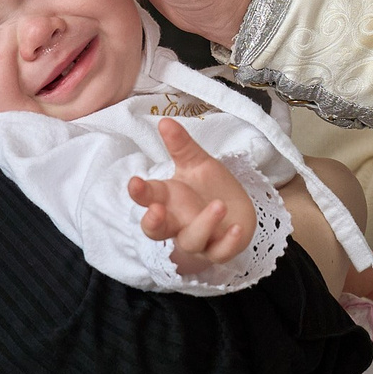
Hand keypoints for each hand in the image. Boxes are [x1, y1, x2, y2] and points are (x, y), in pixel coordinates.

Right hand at [128, 120, 254, 274]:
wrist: (238, 211)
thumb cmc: (209, 189)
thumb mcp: (197, 164)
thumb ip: (181, 146)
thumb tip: (165, 121)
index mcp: (168, 200)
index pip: (148, 198)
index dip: (140, 193)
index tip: (135, 182)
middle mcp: (178, 223)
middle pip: (156, 230)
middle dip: (152, 222)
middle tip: (156, 209)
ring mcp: (198, 239)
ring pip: (191, 241)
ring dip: (202, 224)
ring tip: (218, 205)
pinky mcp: (220, 250)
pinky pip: (220, 253)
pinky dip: (228, 243)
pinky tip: (236, 228)